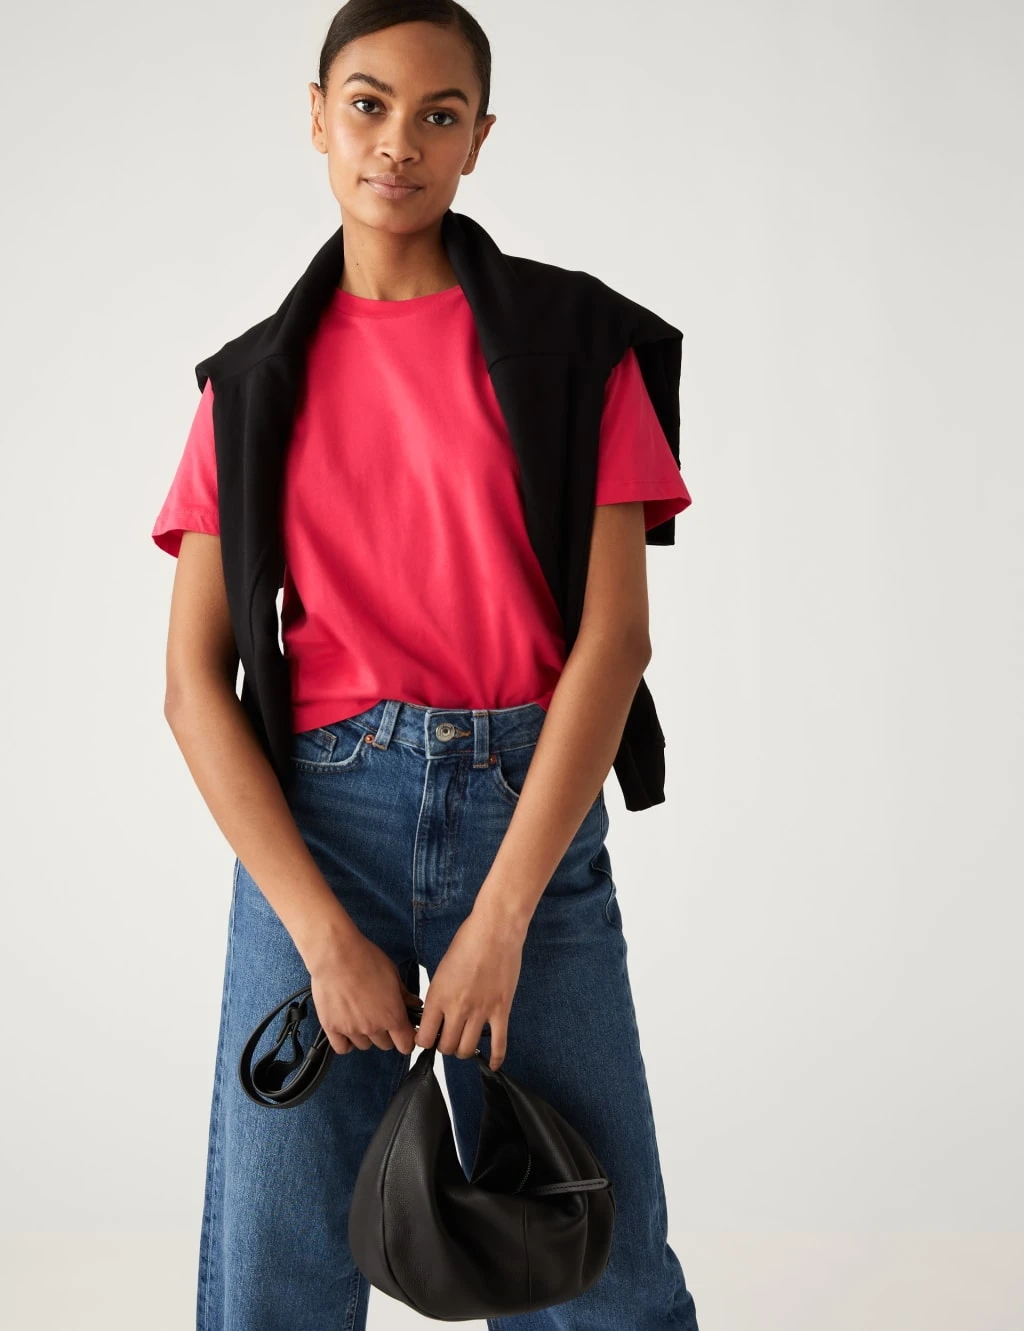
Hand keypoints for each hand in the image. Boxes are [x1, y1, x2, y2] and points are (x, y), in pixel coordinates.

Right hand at [309, 932, 421, 1055]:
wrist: (336, 954)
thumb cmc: (365, 959)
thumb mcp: (392, 974)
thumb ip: (404, 994)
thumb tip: (415, 1004)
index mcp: (392, 1016)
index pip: (406, 1045)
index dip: (407, 1039)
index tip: (404, 1032)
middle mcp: (373, 1027)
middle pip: (385, 1045)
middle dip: (387, 1034)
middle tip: (381, 1017)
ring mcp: (352, 1029)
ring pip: (364, 1045)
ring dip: (366, 1036)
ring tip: (361, 1017)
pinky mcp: (332, 1027)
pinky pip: (342, 1047)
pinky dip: (346, 1042)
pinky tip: (347, 1029)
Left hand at [415, 903, 523, 1070]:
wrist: (496, 930)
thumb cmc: (467, 942)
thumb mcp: (441, 969)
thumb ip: (438, 995)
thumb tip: (436, 1015)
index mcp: (438, 997)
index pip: (425, 1038)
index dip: (424, 1043)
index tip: (428, 1039)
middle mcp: (457, 1008)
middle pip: (446, 1047)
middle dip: (444, 1047)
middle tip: (448, 1038)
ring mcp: (481, 1011)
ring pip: (467, 1049)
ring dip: (464, 1050)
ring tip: (464, 1042)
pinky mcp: (501, 1010)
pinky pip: (499, 1043)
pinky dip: (496, 1058)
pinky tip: (493, 1064)